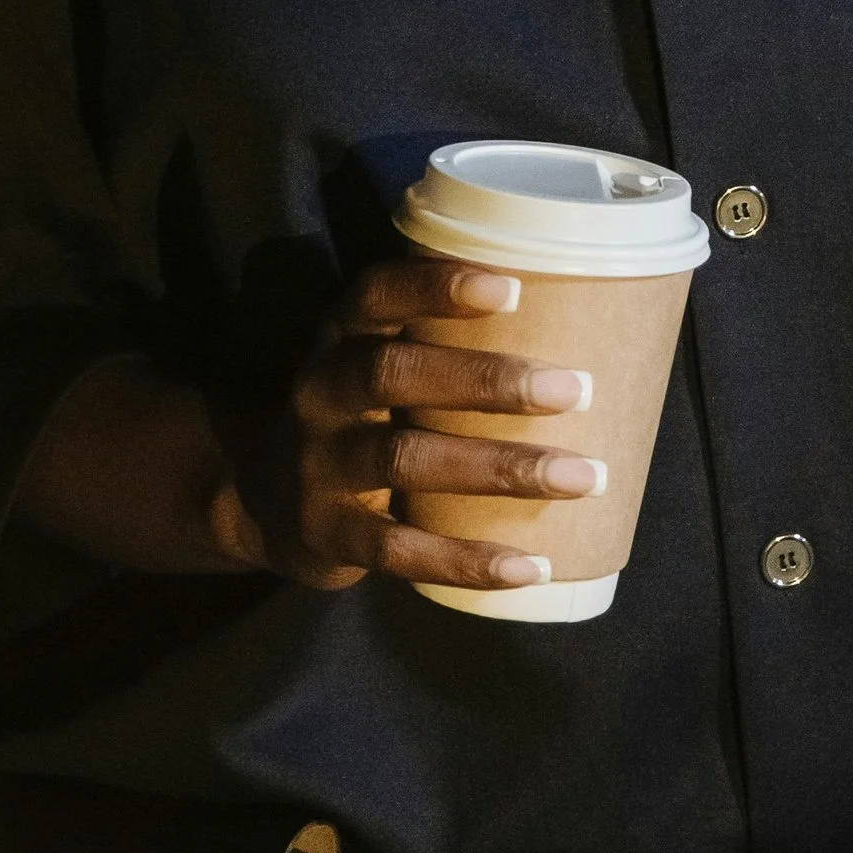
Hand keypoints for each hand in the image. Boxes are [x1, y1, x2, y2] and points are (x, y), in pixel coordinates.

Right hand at [214, 250, 601, 594]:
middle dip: (489, 380)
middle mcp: (320, 393)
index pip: (377, 294)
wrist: (263, 502)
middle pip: (396, 373)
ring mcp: (319, 466)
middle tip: (577, 389)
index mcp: (339, 337)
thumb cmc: (361, 415)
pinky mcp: (328, 534)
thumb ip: (440, 342)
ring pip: (406, 459)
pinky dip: (468, 560)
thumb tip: (589, 323)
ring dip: (500, 468)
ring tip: (583, 477)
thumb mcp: (375, 362)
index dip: (436, 286)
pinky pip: (399, 550)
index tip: (512, 287)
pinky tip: (532, 566)